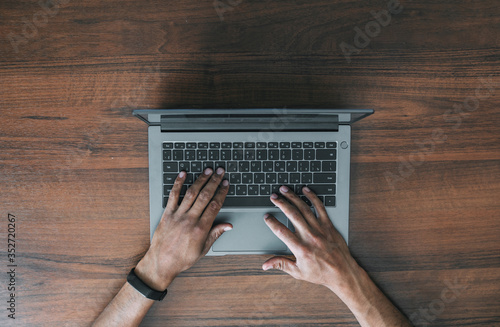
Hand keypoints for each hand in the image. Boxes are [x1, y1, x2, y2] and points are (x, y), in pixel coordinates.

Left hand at [135, 167, 231, 289]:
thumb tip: (228, 226)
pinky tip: (183, 174)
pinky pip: (172, 195)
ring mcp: (178, 215)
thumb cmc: (182, 259)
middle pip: (205, 196)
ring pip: (191, 193)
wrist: (161, 263)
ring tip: (207, 170)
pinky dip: (177, 183)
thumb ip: (215, 234)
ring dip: (200, 180)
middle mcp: (190, 219)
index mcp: (201, 228)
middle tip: (219, 171)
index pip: (215, 205)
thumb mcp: (203, 249)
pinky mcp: (167, 214)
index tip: (226, 184)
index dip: (222, 192)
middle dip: (214, 182)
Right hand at [262, 186, 411, 325]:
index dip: (272, 222)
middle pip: (292, 214)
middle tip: (273, 197)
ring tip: (285, 190)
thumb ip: (280, 264)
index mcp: (300, 248)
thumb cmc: (321, 273)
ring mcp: (320, 229)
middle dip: (281, 203)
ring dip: (293, 197)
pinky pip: (320, 208)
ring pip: (304, 208)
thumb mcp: (298, 272)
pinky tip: (306, 190)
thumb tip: (265, 265)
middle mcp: (309, 236)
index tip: (266, 216)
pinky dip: (313, 198)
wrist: (342, 273)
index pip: (281, 231)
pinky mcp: (328, 226)